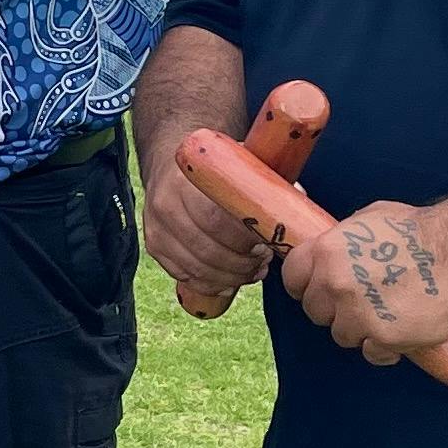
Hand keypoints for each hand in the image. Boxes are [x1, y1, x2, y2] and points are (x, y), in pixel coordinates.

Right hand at [140, 153, 272, 301]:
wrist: (172, 167)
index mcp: (187, 181)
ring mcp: (156, 227)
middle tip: (263, 261)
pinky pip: (184, 275)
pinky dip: (210, 282)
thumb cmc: (213, 171)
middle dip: (241, 264)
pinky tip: (228, 278)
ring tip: (251, 270)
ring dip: (229, 277)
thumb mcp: (238, 165)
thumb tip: (293, 206)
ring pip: (196, 268)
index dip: (244, 241)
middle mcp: (165, 204)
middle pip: (207, 250)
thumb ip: (264, 182)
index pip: (216, 221)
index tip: (266, 244)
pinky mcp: (154, 246)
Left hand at [276, 196, 447, 365]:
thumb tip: (331, 248)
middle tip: (359, 304)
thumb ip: (342, 238)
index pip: (292, 277)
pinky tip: (400, 334)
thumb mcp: (369, 219)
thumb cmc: (419, 230)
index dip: (304, 286)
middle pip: (315, 311)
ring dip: (360, 330)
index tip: (316, 291)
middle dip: (334, 310)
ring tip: (386, 316)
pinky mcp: (383, 338)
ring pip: (342, 335)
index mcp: (326, 251)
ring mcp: (357, 314)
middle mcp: (335, 284)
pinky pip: (372, 353)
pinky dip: (384, 348)